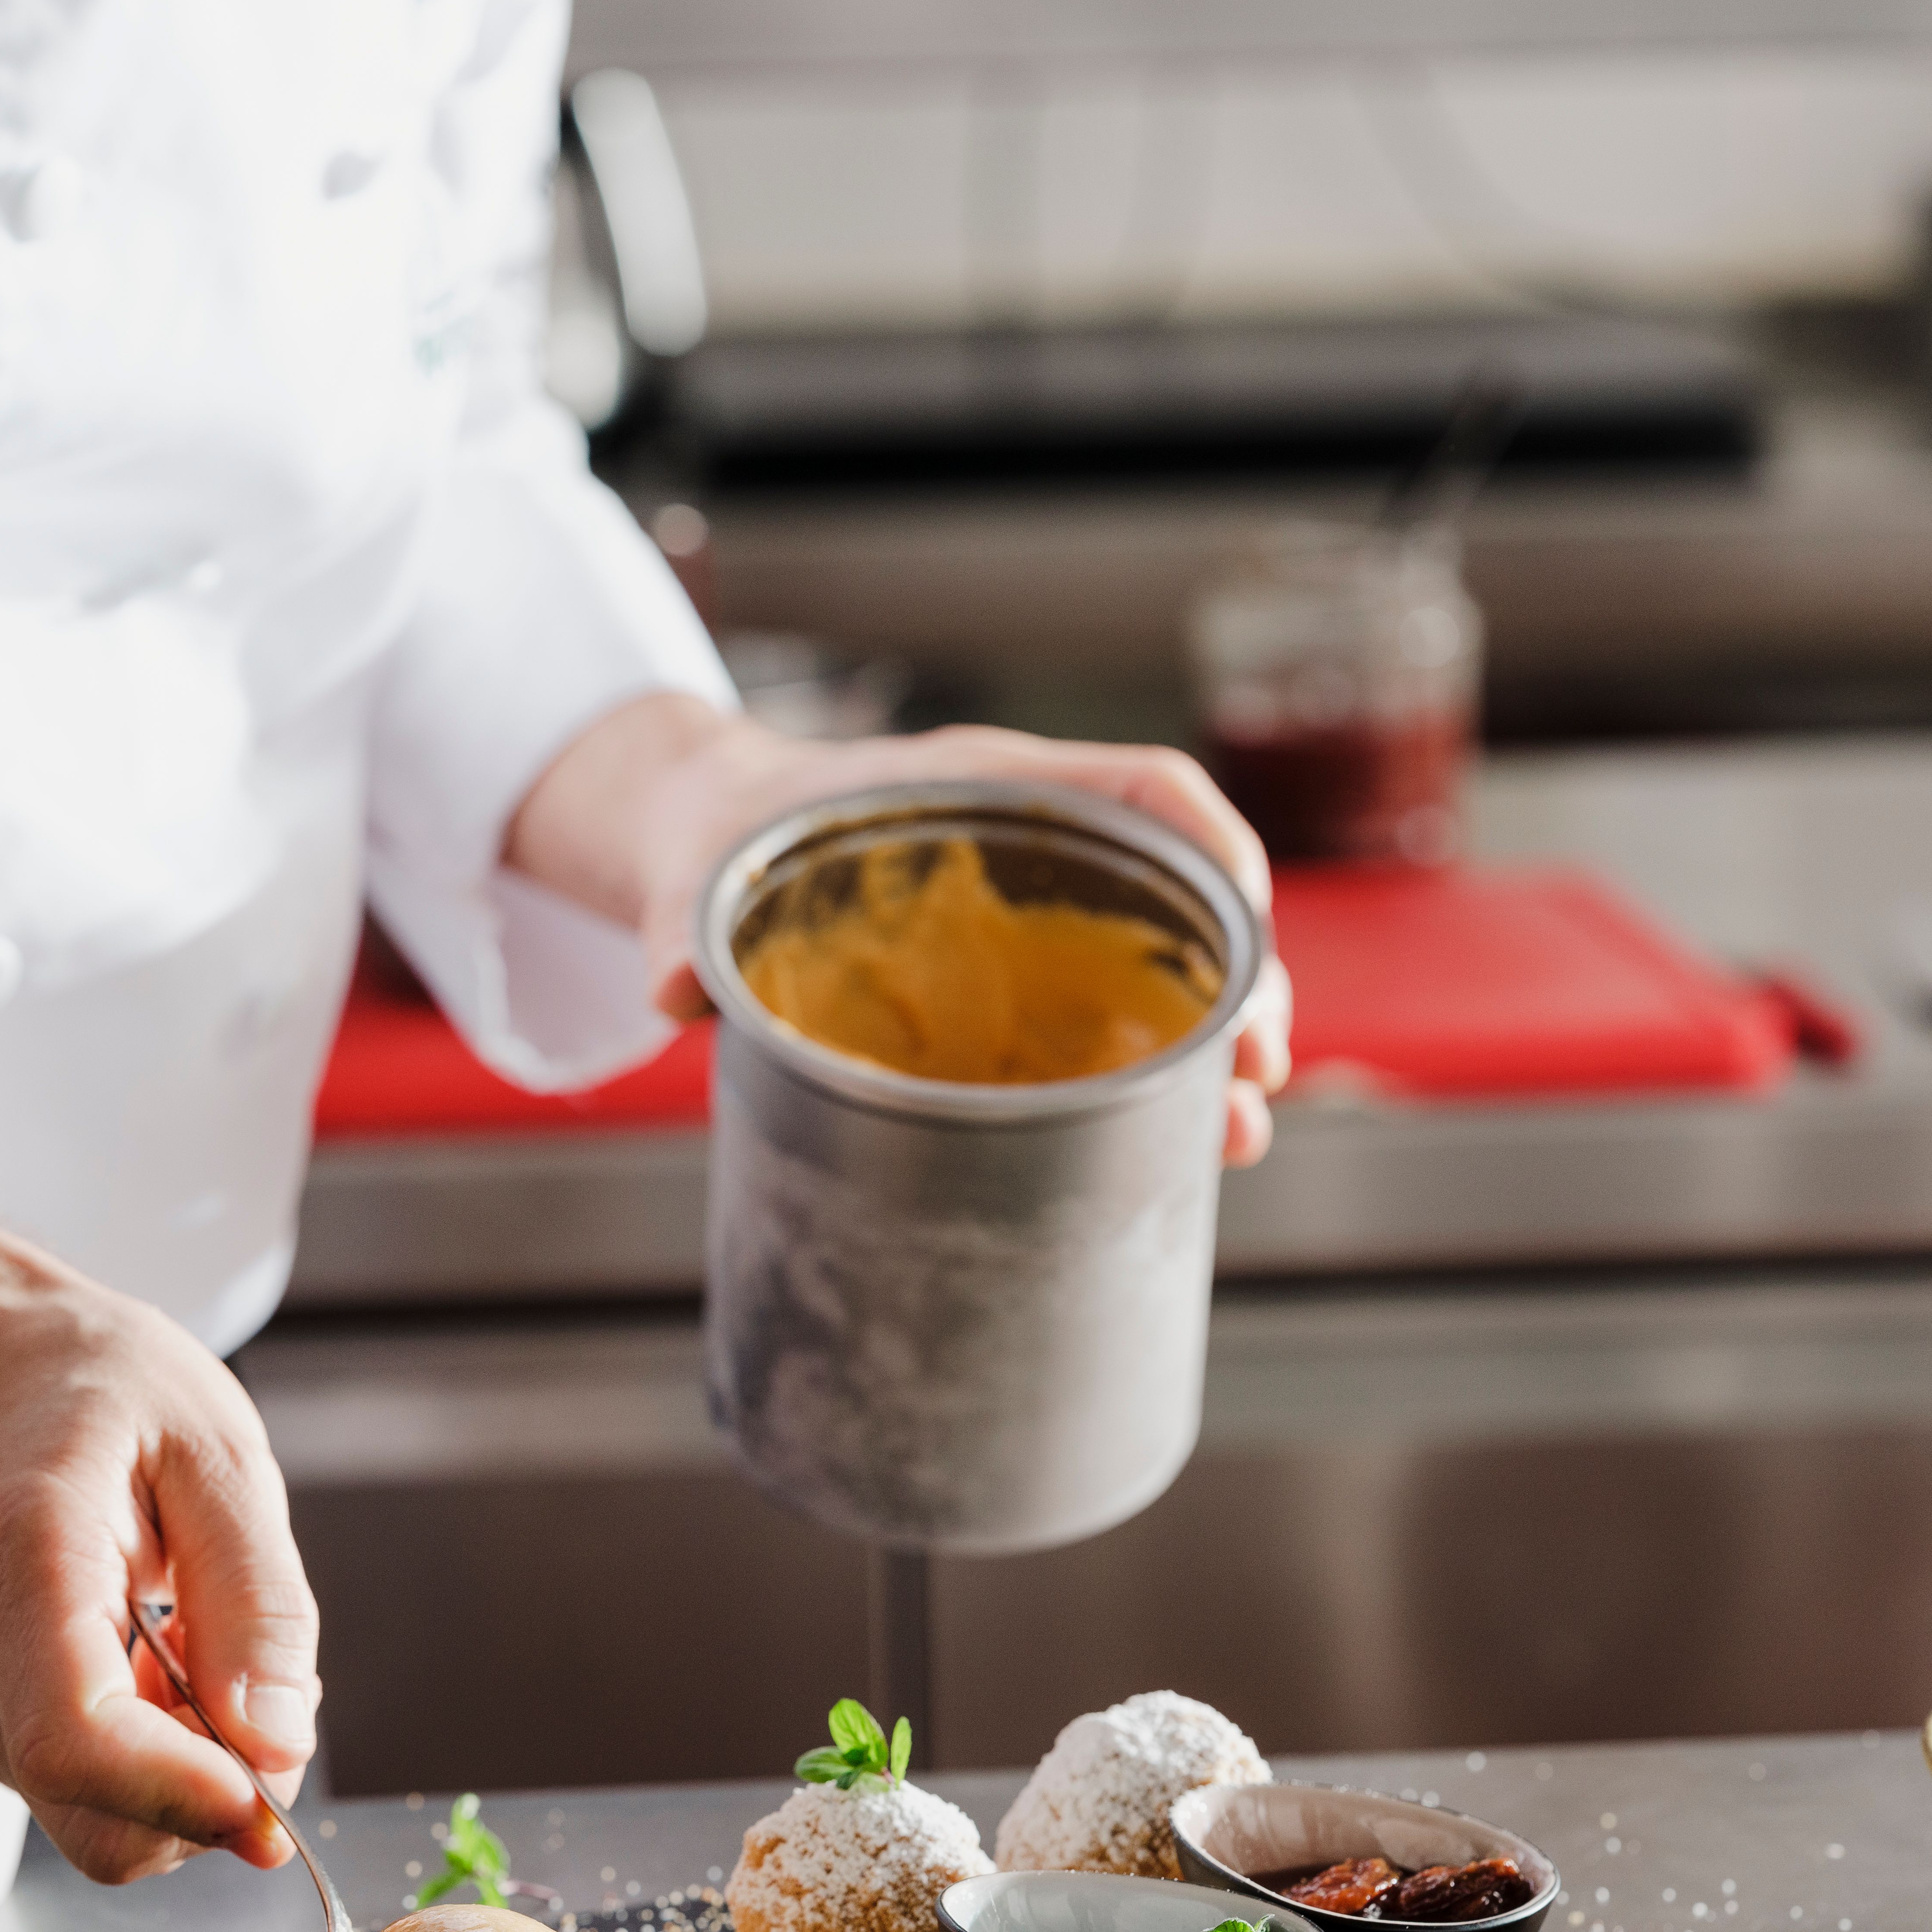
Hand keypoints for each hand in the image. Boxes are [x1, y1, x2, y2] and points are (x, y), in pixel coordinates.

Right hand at [0, 1151, 317, 1880]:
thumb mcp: (220, 1453)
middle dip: (204, 1797)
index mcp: (21, 1558)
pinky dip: (143, 1752)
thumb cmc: (97, 1393)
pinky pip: (73, 1787)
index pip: (78, 1740)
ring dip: (180, 1765)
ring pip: (89, 1814)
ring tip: (193, 1635)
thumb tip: (280, 1746)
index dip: (185, 1795)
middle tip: (262, 1688)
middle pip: (87, 1812)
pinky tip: (149, 1653)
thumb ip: (259, 1604)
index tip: (272, 1791)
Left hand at [508, 697, 1295, 1161]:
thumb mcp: (700, 872)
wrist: (707, 842)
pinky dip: (1161, 1078)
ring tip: (1241, 1134)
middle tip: (1259, 1073)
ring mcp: (1038, 921)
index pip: (1138, 789)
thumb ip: (685, 924)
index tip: (1251, 919)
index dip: (1213, 845)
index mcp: (981, 788)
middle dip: (1241, 979)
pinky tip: (1185, 1143)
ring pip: (1168, 968)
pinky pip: (1117, 1022)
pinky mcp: (1022, 988)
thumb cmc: (724, 838)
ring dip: (1219, 1046)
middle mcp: (1034, 848)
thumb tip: (672, 989)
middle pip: (1184, 893)